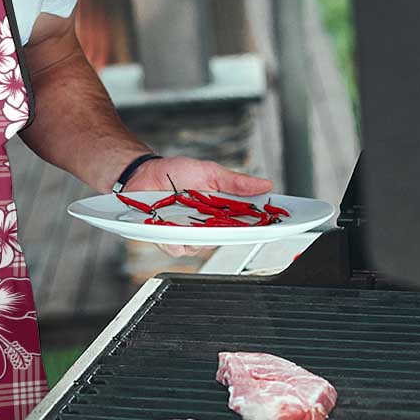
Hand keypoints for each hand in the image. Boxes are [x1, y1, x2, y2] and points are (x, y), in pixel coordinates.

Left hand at [126, 156, 273, 257]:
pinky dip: (175, 239)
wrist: (143, 174)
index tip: (275, 224)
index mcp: (220, 211)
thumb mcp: (209, 172)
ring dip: (198, 235)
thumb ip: (235, 182)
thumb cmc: (175, 173)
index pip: (246, 223)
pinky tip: (171, 228)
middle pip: (226, 239)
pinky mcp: (167, 239)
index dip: (261, 226)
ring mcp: (187, 234)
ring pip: (201, 246)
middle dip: (230, 233)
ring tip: (192, 219)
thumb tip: (265, 184)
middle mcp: (206, 226)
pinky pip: (177, 247)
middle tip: (231, 222)